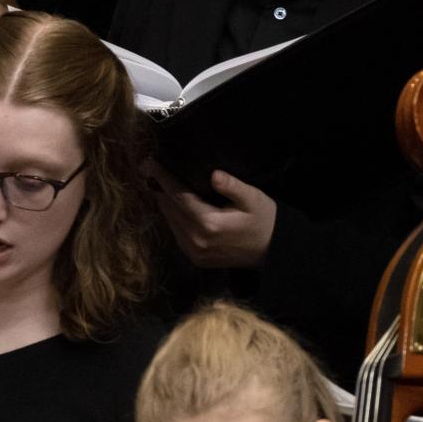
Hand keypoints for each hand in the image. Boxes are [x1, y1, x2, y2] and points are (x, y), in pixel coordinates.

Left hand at [152, 166, 275, 269]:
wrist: (274, 252)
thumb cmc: (265, 220)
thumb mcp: (253, 198)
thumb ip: (233, 186)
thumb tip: (214, 174)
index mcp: (209, 223)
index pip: (178, 196)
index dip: (162, 178)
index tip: (148, 163)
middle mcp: (196, 239)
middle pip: (169, 208)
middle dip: (160, 188)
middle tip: (152, 170)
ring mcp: (194, 252)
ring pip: (170, 221)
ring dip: (165, 203)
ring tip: (160, 185)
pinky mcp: (195, 258)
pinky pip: (176, 233)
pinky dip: (173, 218)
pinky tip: (174, 206)